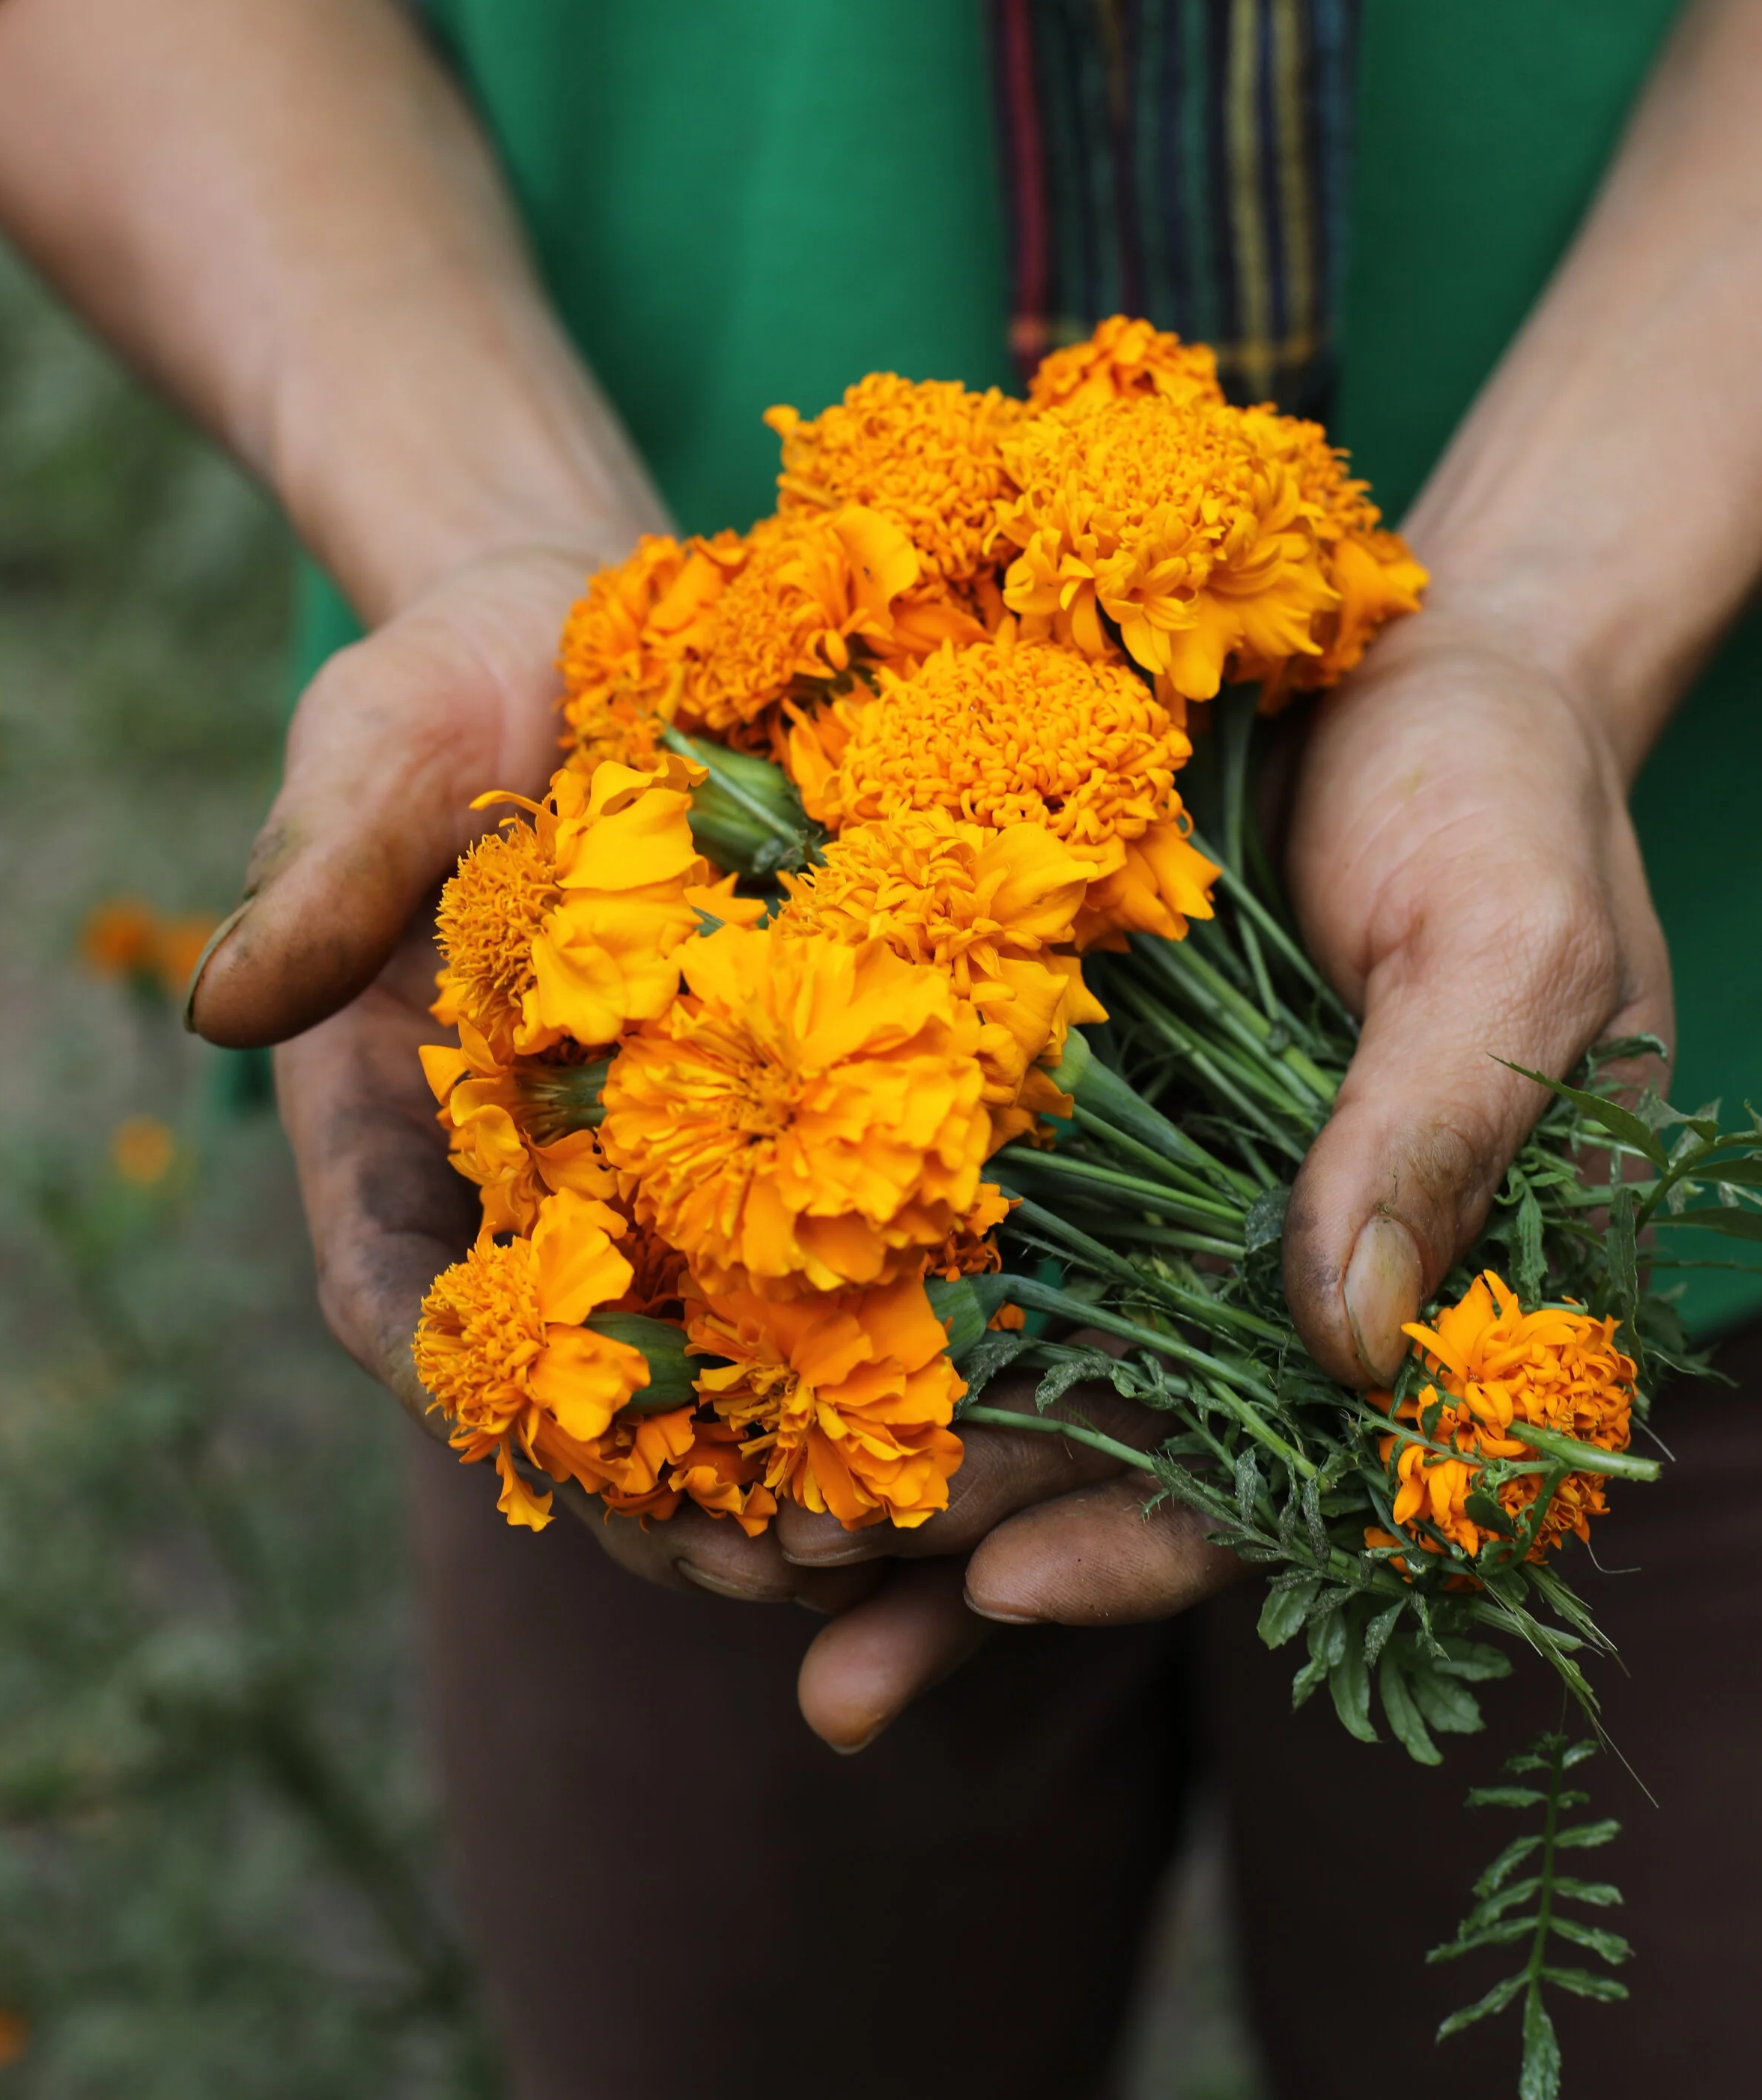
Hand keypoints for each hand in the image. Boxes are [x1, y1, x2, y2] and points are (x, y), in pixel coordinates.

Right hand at [191, 541, 853, 1609]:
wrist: (583, 623)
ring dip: (801, 1459)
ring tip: (910, 1539)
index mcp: (388, 1128)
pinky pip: (829, 1244)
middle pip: (583, 1380)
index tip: (582, 1478)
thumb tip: (225, 1008)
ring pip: (717, 1354)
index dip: (490, 1407)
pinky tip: (991, 1390)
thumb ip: (317, 876)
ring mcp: (653, 1157)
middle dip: (679, 1494)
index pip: (408, 1305)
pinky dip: (892, 1331)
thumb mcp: (368, 755)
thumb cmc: (443, 687)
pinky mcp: (777, 1106)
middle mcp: (522, 1177)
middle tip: (797, 1574)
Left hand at [786, 603, 1672, 1745]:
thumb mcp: (1510, 950)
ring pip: (1006, 1349)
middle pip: (1106, 1443)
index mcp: (1411, 1289)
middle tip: (798, 1570)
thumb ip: (1433, 1129)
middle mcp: (1261, 1264)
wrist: (1418, 652)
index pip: (1279, 1473)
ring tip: (732, 1528)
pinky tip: (720, 1318)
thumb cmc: (1507, 799)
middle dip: (958, 1528)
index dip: (1146, 1540)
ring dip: (877, 1440)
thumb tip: (1346, 1337)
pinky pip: (949, 1197)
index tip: (1006, 1579)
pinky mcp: (1051, 1083)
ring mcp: (1146, 1180)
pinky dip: (849, 1262)